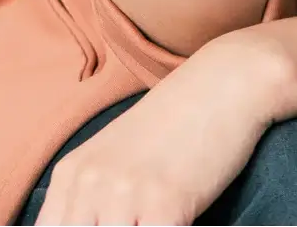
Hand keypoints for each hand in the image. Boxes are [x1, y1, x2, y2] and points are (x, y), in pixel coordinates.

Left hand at [34, 36, 290, 225]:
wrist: (225, 83)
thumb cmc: (179, 125)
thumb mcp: (119, 158)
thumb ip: (93, 197)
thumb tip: (86, 220)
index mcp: (71, 173)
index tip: (100, 226)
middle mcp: (89, 182)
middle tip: (133, 224)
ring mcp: (124, 192)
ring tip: (154, 222)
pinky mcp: (164, 203)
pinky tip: (181, 224)